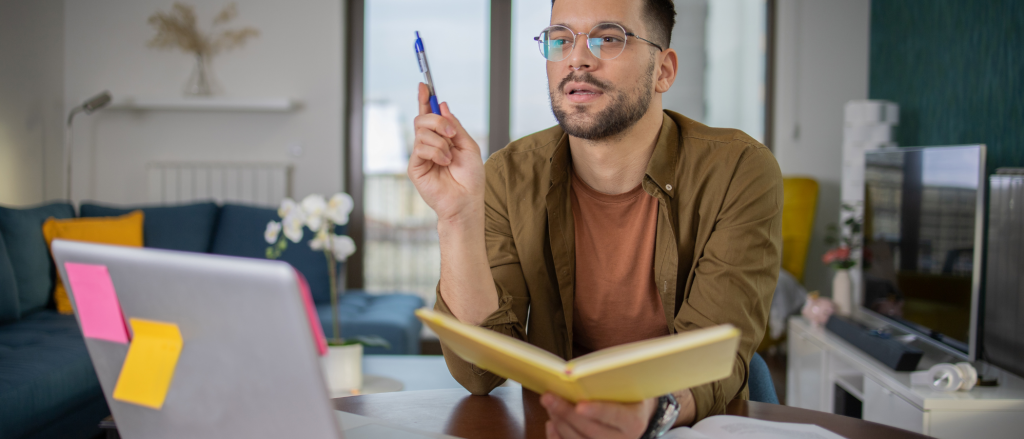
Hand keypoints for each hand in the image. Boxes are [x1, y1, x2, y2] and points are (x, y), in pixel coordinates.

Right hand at [408, 82, 484, 222]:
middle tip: (451, 134)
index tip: (424, 85)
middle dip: (437, 121)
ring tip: (449, 158)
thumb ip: (454, 126)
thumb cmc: (470, 178)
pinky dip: (436, 152)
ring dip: (440, 142)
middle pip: (422, 119)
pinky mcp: (415, 166)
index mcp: (442, 138)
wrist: (466, 201)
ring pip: (421, 132)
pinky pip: (420, 148)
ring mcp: (420, 155)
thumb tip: (443, 106)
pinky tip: (444, 163)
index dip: (425, 99)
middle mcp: (429, 144)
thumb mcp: (468, 146)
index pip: (429, 115)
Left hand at [541, 393, 656, 438]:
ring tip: (549, 404)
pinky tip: (551, 423)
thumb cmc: (625, 396)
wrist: (632, 415)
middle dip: (566, 413)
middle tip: (548, 397)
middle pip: (591, 430)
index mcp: (633, 421)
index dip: (597, 411)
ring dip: (560, 422)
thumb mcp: (624, 387)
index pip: (615, 415)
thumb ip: (607, 384)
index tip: (579, 406)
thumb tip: (577, 376)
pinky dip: (557, 437)